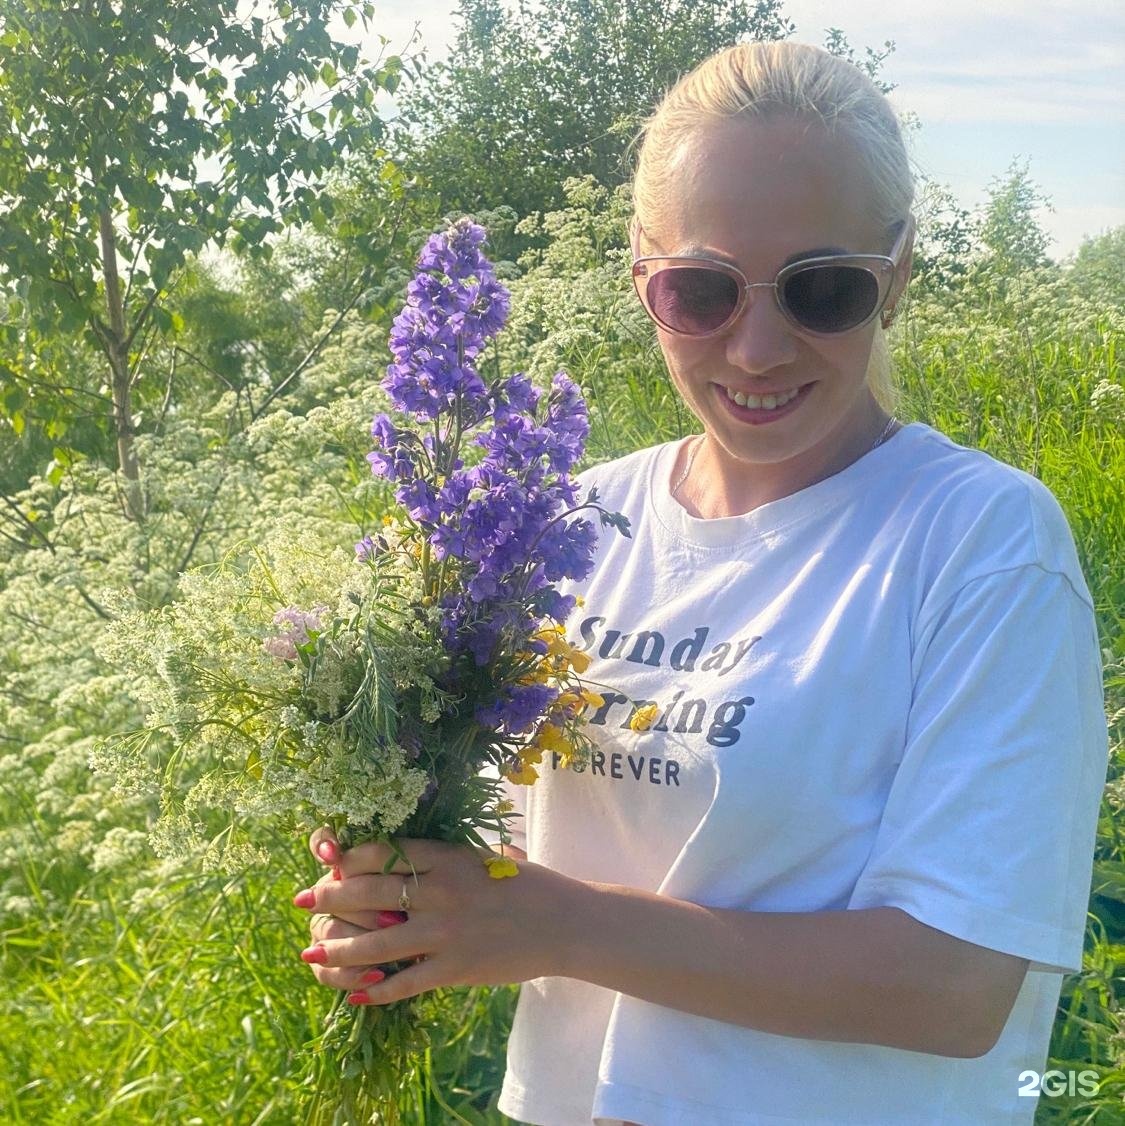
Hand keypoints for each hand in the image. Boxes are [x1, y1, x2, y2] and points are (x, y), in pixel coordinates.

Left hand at [293, 829, 579, 1005]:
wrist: (564, 922)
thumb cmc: (526, 884)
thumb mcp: (484, 857)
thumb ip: (446, 857)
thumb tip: (406, 852)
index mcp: (447, 857)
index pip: (384, 852)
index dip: (348, 858)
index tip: (328, 863)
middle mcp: (441, 891)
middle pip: (370, 891)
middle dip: (329, 898)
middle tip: (302, 902)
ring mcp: (447, 931)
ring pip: (378, 941)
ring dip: (339, 949)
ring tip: (313, 953)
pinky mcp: (456, 968)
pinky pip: (406, 981)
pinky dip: (378, 990)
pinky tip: (357, 994)